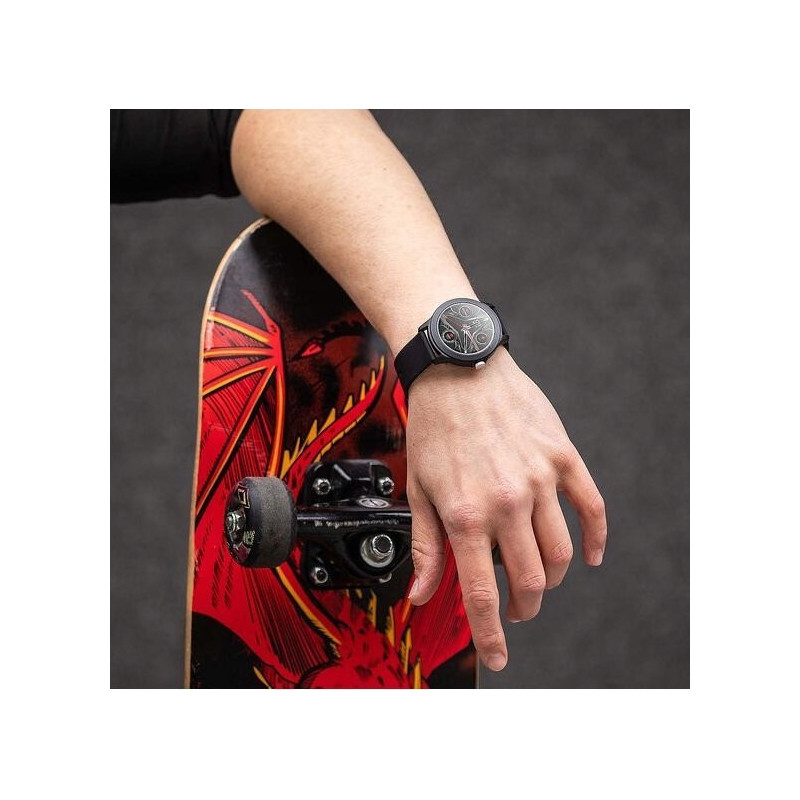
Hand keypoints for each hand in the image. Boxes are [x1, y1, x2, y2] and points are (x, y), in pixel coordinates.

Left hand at [405, 347, 606, 671]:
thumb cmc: (434, 427)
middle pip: (531, 581)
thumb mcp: (418, 489)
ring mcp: (540, 480)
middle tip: (515, 610)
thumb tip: (421, 595)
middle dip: (523, 609)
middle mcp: (507, 502)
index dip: (492, 635)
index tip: (497, 658)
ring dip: (551, 580)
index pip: (483, 595)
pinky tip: (591, 556)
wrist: (458, 368)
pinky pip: (592, 509)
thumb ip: (425, 546)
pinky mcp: (562, 458)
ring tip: (538, 581)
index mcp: (466, 515)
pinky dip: (596, 540)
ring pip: (562, 554)